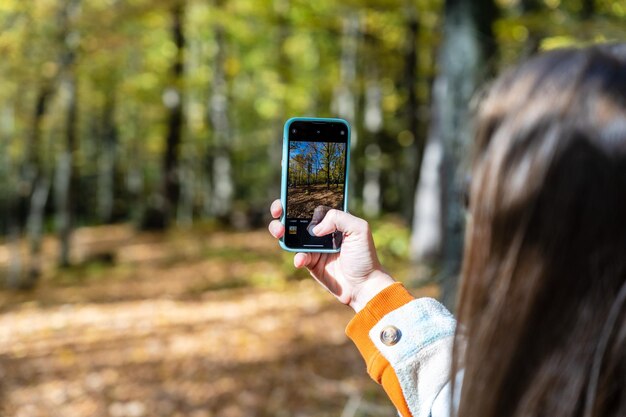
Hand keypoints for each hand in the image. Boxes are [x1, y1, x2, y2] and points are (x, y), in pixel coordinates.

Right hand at [268, 200, 394, 311]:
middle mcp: (321, 230)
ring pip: (290, 235)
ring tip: (280, 232)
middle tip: (278, 212)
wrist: (364, 286)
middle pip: (295, 216)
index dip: (298, 197)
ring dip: (280, 230)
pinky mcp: (310, 262)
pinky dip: (297, 257)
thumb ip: (339, 218)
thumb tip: (315, 228)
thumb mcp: (359, 229)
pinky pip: (297, 256)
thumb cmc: (365, 256)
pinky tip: (301, 260)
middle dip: (281, 211)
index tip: (287, 195)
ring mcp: (314, 246)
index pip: (312, 203)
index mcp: (332, 218)